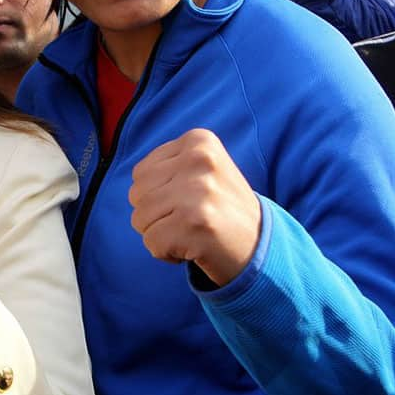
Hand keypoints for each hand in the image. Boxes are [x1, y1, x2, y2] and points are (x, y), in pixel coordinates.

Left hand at [128, 129, 261, 285]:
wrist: (261, 246)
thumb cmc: (221, 209)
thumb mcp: (202, 170)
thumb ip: (166, 167)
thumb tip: (133, 189)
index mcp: (199, 140)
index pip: (141, 173)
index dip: (157, 196)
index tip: (188, 202)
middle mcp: (199, 159)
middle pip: (136, 194)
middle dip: (154, 216)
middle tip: (188, 220)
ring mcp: (198, 191)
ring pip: (139, 219)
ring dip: (159, 235)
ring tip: (191, 232)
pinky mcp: (196, 223)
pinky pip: (152, 243)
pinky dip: (166, 254)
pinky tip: (194, 248)